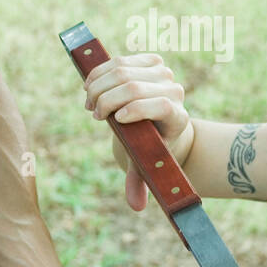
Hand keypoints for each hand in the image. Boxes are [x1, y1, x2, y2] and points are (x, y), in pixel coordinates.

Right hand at [82, 53, 191, 210]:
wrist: (158, 123)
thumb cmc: (149, 147)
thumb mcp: (145, 164)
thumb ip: (138, 182)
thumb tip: (136, 206)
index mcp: (177, 118)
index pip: (163, 106)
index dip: (139, 109)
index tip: (116, 120)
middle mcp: (174, 91)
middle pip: (134, 86)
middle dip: (107, 99)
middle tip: (93, 114)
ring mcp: (163, 73)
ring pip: (122, 70)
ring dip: (98, 86)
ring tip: (89, 103)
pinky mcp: (151, 60)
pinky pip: (120, 60)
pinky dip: (99, 73)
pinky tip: (90, 87)